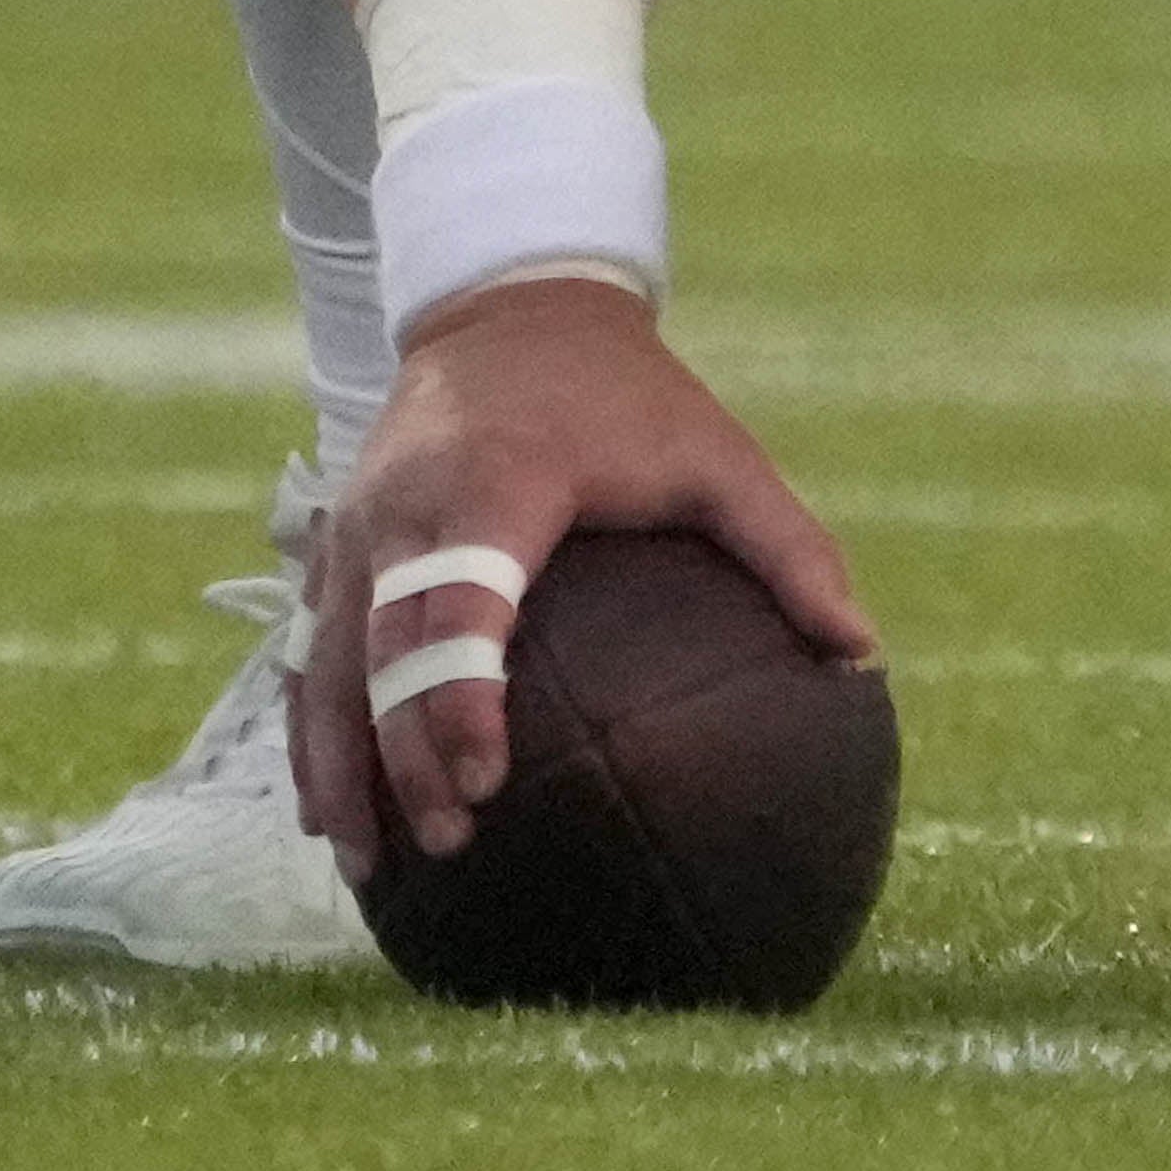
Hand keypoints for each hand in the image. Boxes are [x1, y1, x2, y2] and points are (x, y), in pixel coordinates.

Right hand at [295, 278, 874, 871]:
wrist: (512, 307)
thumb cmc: (630, 394)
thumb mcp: (716, 455)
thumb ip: (787, 549)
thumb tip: (860, 652)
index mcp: (497, 485)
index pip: (459, 605)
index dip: (458, 696)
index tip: (483, 780)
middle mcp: (408, 508)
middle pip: (380, 649)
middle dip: (400, 753)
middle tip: (451, 842)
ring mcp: (358, 525)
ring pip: (324, 660)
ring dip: (337, 764)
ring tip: (366, 863)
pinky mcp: (336, 541)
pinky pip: (310, 647)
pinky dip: (315, 730)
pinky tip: (333, 813)